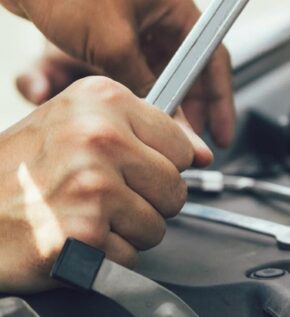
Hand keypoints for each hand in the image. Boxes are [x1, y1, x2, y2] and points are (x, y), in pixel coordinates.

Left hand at [0, 0, 234, 145]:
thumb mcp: (112, 45)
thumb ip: (143, 84)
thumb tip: (162, 117)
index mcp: (174, 2)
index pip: (212, 56)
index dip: (220, 98)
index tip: (221, 131)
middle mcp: (161, 8)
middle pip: (189, 65)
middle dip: (191, 104)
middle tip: (192, 139)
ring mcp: (135, 14)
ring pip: (159, 66)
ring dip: (161, 94)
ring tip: (161, 128)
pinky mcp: (110, 22)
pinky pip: (132, 60)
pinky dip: (134, 82)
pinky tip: (134, 103)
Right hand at [0, 77, 211, 292]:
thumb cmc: (15, 172)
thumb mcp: (75, 124)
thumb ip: (143, 133)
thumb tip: (203, 152)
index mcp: (102, 99)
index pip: (182, 143)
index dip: (159, 165)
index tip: (127, 169)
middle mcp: (101, 137)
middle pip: (176, 188)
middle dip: (145, 202)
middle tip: (99, 198)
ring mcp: (95, 185)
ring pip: (159, 225)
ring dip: (126, 231)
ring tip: (82, 215)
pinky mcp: (87, 233)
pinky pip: (132, 256)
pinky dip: (106, 258)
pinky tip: (72, 237)